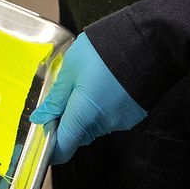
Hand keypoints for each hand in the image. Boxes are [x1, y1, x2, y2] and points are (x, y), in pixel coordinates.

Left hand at [29, 32, 146, 163]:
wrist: (148, 41)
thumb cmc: (103, 51)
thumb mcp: (71, 69)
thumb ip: (56, 98)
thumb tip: (41, 119)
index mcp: (84, 114)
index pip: (63, 147)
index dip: (50, 147)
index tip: (44, 133)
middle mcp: (104, 124)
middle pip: (78, 134)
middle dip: (68, 120)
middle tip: (65, 92)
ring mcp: (122, 121)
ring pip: (95, 124)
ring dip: (87, 112)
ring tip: (88, 81)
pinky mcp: (134, 115)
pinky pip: (111, 117)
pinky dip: (103, 107)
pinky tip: (105, 83)